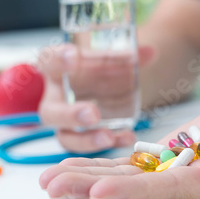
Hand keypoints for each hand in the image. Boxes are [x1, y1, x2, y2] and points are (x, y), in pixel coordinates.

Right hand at [37, 44, 154, 151]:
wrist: (97, 83)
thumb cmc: (94, 67)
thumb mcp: (106, 57)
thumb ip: (125, 56)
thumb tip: (150, 52)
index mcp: (56, 70)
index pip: (49, 60)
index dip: (58, 58)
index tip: (73, 54)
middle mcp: (56, 98)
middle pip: (52, 111)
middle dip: (71, 115)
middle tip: (93, 114)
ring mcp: (66, 121)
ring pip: (66, 137)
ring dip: (87, 140)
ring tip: (109, 137)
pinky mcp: (80, 136)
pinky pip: (89, 146)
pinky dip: (109, 143)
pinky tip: (126, 138)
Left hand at [39, 86, 199, 198]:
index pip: (173, 192)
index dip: (136, 192)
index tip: (100, 191)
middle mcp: (195, 195)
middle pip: (140, 196)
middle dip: (94, 192)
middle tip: (54, 185)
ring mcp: (178, 185)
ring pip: (128, 188)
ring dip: (88, 184)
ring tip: (51, 179)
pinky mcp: (166, 172)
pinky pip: (130, 174)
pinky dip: (100, 172)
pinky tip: (72, 170)